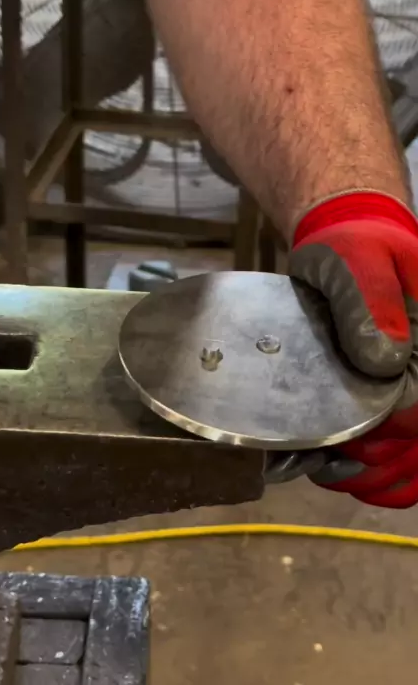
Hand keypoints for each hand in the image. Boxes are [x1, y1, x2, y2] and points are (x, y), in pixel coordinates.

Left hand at [290, 191, 417, 507]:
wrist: (354, 247)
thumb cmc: (355, 248)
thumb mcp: (358, 256)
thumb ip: (370, 299)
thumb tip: (385, 359)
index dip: (380, 430)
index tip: (338, 431)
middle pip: (415, 446)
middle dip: (367, 458)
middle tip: (321, 455)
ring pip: (414, 464)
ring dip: (369, 477)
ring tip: (326, 465)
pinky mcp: (410, 407)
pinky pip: (410, 467)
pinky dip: (382, 481)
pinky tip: (345, 469)